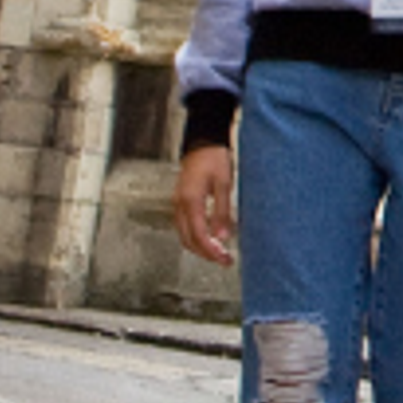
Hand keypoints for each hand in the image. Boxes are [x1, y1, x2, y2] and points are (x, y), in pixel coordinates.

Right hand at [173, 142, 234, 266]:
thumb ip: (222, 212)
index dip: (211, 251)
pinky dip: (196, 237)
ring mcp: (178, 204)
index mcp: (190, 201)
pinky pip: (185, 227)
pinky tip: (209, 239)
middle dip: (206, 254)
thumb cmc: (214, 158)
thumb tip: (223, 237)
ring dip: (200, 247)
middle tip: (224, 260)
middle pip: (189, 240)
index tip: (225, 259)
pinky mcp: (181, 202)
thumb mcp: (223, 184)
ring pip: (185, 235)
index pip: (199, 235)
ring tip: (219, 253)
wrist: (203, 142)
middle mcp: (180, 205)